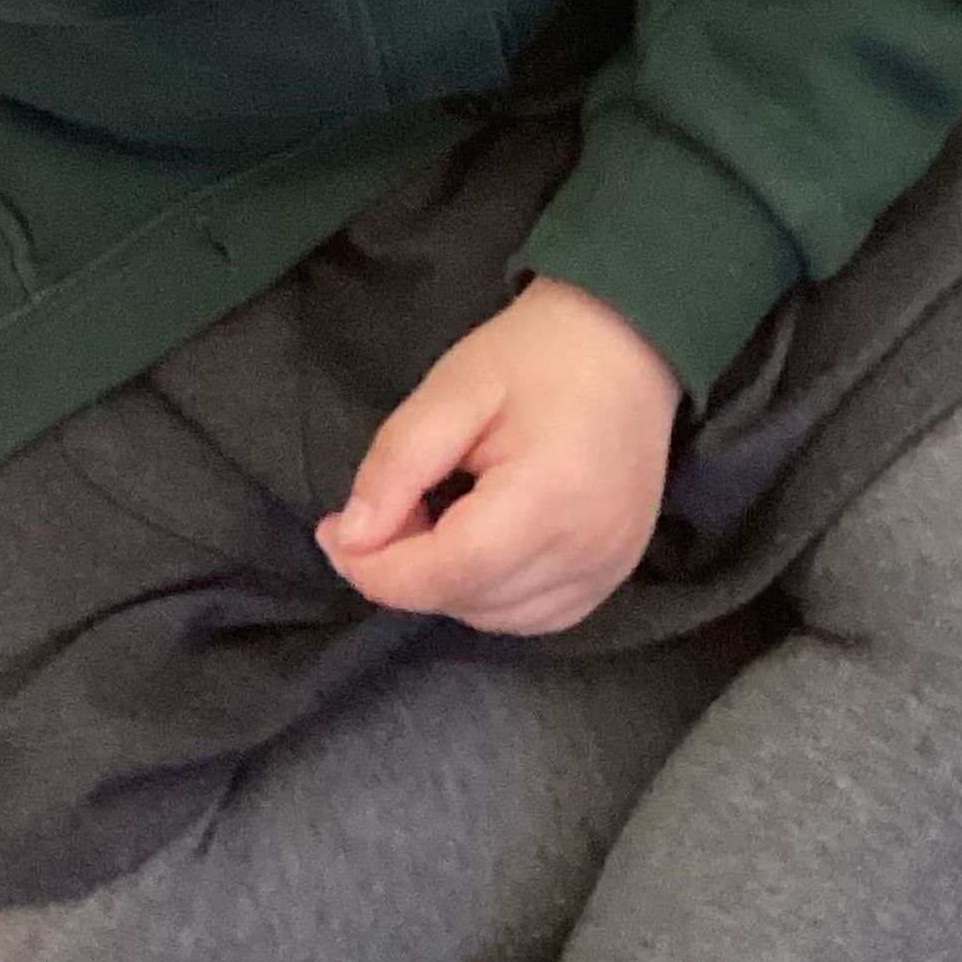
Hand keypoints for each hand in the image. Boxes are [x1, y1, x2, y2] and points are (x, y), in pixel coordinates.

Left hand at [316, 277, 681, 636]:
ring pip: (495, 618)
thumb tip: (351, 539)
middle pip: (467, 599)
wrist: (628, 343)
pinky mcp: (615, 576)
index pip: (447, 572)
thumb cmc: (536, 355)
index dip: (377, 570)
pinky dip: (489, 595)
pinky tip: (477, 544)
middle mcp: (588, 551)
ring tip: (434, 516)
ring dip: (446, 585)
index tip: (333, 534)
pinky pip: (534, 617)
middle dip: (406, 570)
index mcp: (550, 497)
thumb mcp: (450, 390)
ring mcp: (609, 571)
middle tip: (389, 505)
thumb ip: (397, 465)